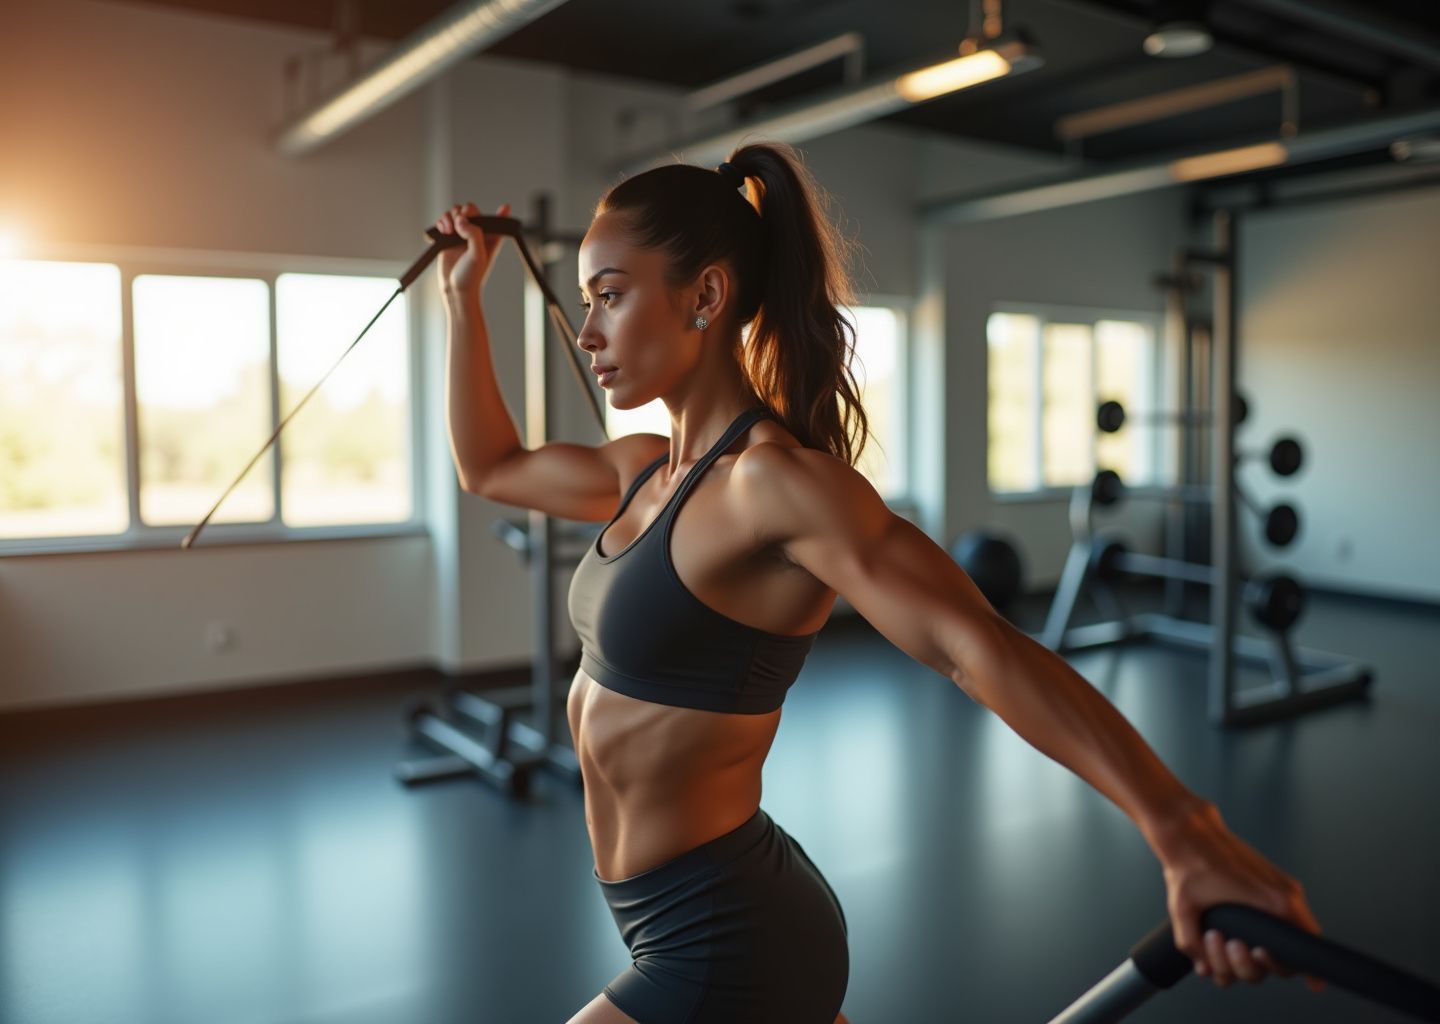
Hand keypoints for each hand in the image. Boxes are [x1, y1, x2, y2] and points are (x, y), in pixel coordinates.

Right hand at [434, 201, 509, 300]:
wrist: (455, 290)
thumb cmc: (471, 276)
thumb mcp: (478, 255)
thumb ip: (473, 234)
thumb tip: (461, 219)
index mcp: (489, 237)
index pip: (495, 219)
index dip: (500, 213)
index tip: (504, 207)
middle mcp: (475, 233)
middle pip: (468, 209)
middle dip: (461, 212)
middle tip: (458, 225)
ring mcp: (460, 235)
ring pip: (454, 213)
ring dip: (448, 217)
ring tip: (447, 231)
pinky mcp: (447, 238)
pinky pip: (443, 221)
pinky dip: (440, 222)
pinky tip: (442, 232)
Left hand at [1154, 800, 1324, 992]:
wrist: (1189, 831)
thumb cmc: (1190, 863)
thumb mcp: (1183, 908)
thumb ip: (1191, 943)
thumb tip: (1204, 967)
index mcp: (1276, 901)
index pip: (1307, 947)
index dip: (1303, 969)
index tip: (1292, 974)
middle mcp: (1285, 896)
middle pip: (1284, 954)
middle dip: (1250, 963)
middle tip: (1229, 945)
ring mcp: (1278, 890)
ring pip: (1277, 938)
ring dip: (1244, 951)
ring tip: (1216, 938)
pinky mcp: (1267, 885)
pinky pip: (1273, 919)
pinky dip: (1253, 932)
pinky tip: (1222, 936)